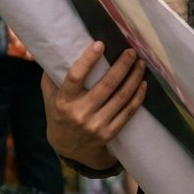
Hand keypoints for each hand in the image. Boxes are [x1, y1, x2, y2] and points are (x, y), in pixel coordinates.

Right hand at [41, 41, 146, 170]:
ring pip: (121, 97)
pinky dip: (138, 96)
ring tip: (141, 63)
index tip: (100, 44)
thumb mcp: (50, 95)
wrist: (68, 148)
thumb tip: (60, 46)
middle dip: (122, 66)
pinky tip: (143, 83)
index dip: (88, 60)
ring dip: (134, 78)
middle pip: (107, 85)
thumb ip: (54, 74)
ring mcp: (96, 125)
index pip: (75, 77)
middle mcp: (80, 113)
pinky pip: (128, 112)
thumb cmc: (59, 113)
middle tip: (131, 51)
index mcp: (64, 101)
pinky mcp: (109, 133)